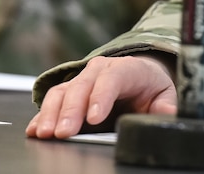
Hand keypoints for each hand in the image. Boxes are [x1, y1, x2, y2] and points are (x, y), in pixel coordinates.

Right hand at [26, 54, 176, 138]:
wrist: (138, 77)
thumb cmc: (151, 87)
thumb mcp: (165, 94)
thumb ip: (166, 105)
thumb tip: (168, 113)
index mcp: (128, 69)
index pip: (113, 79)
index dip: (101, 97)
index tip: (94, 118)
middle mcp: (100, 70)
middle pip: (82, 86)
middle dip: (71, 110)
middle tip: (64, 132)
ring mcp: (81, 79)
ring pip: (62, 92)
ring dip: (51, 113)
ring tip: (45, 133)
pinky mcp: (68, 92)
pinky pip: (51, 101)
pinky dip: (41, 115)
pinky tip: (34, 130)